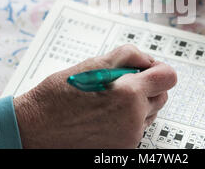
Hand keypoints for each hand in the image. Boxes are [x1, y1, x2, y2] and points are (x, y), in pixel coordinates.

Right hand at [13, 44, 176, 147]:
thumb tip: (148, 59)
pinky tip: (104, 115)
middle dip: (147, 86)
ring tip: (108, 100)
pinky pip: (136, 129)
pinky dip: (127, 120)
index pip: (168, 77)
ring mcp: (128, 137)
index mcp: (129, 94)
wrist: (36, 129)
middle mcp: (133, 119)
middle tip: (122, 82)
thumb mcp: (92, 64)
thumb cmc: (58, 96)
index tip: (146, 69)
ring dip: (137, 104)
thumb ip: (127, 56)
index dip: (158, 69)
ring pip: (149, 113)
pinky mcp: (121, 149)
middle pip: (162, 95)